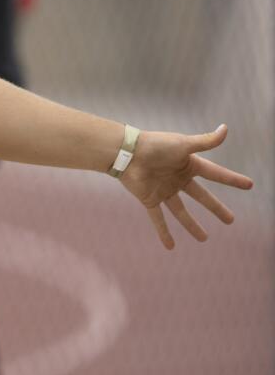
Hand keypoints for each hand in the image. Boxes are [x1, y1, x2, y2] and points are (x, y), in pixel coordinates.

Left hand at [119, 124, 253, 248]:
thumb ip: (205, 141)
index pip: (216, 174)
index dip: (232, 180)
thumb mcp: (183, 144)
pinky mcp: (149, 199)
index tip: (249, 185)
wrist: (126, 153)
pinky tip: (170, 246)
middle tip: (230, 220)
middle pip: (201, 197)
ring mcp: (164, 190)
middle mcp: (178, 179)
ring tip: (204, 239)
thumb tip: (225, 128)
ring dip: (192, 225)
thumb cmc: (155, 145)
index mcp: (189, 165)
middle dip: (215, 208)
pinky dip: (163, 232)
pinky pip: (158, 218)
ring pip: (181, 211)